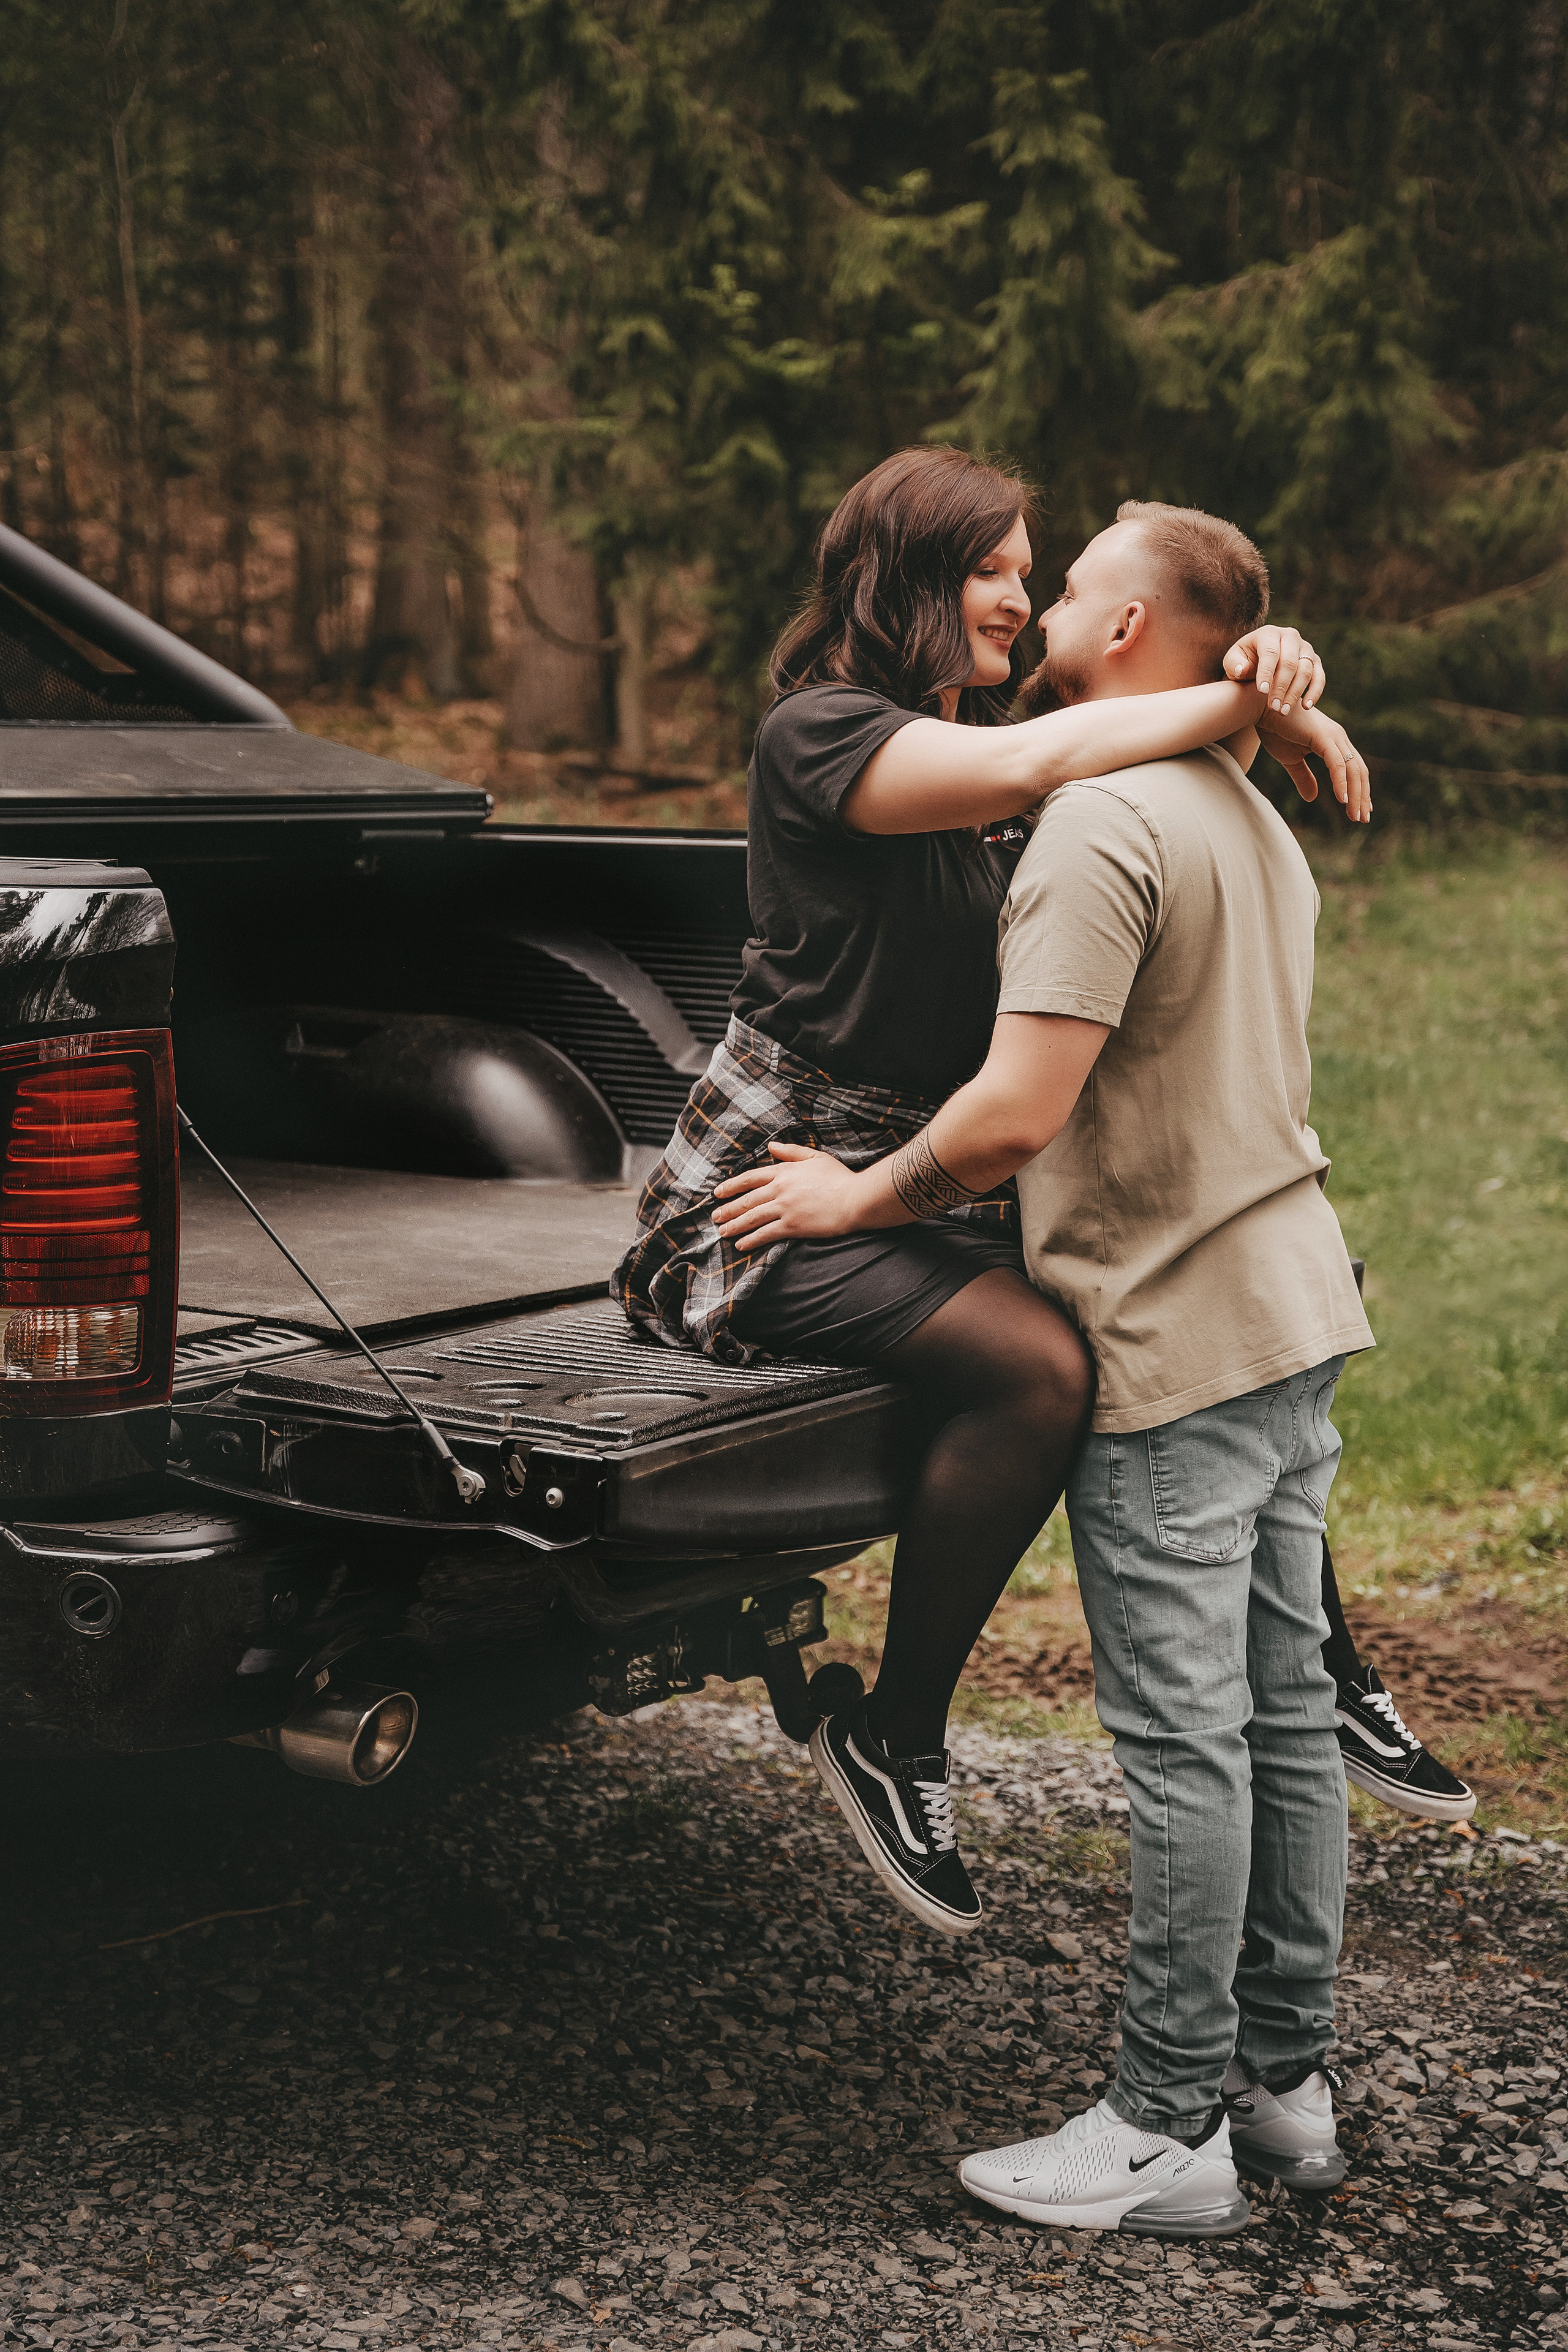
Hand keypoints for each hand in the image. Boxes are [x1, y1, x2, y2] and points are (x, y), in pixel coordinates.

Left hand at [712, 1141, 865, 1249]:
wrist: (855, 1198)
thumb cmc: (840, 1178)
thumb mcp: (816, 1157)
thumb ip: (791, 1152)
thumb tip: (771, 1147)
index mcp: (784, 1171)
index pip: (750, 1178)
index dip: (732, 1186)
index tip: (718, 1193)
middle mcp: (780, 1189)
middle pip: (747, 1200)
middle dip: (728, 1209)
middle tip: (715, 1216)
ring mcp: (785, 1208)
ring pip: (752, 1217)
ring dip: (735, 1225)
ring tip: (723, 1232)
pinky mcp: (792, 1226)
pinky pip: (766, 1234)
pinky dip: (751, 1240)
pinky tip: (741, 1245)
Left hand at [1224, 625, 1324, 714]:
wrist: (1258, 665)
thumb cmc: (1242, 663)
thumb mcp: (1232, 663)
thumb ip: (1234, 665)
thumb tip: (1242, 669)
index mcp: (1268, 634)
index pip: (1270, 652)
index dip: (1267, 672)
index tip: (1262, 692)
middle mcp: (1290, 636)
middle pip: (1289, 662)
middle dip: (1281, 687)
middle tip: (1273, 707)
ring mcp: (1305, 648)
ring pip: (1305, 670)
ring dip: (1295, 693)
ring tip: (1283, 712)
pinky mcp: (1314, 661)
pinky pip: (1319, 676)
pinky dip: (1315, 691)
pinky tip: (1306, 707)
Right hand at [1258, 706, 1371, 822]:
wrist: (1262, 709)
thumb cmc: (1275, 730)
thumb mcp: (1291, 760)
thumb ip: (1303, 778)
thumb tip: (1312, 798)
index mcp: (1333, 742)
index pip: (1354, 769)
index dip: (1360, 790)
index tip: (1361, 811)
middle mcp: (1338, 737)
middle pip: (1359, 770)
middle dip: (1363, 796)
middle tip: (1363, 819)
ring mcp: (1332, 736)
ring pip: (1352, 769)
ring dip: (1355, 794)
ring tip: (1354, 814)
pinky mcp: (1322, 737)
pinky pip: (1337, 763)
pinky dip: (1341, 781)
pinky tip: (1342, 798)